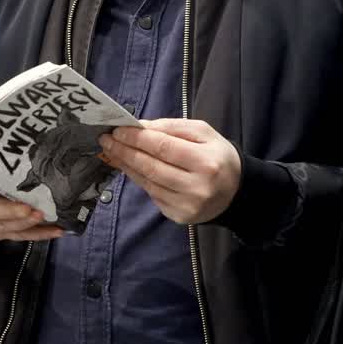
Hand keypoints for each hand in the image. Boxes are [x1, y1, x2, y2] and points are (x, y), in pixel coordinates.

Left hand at [99, 119, 240, 224]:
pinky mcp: (179, 217)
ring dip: (126, 166)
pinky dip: (139, 179)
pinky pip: (152, 194)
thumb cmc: (217, 155)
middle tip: (106, 140)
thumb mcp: (202, 132)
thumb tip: (140, 127)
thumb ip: (171, 127)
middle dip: (125, 151)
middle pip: (151, 167)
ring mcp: (187, 206)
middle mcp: (197, 187)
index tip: (117, 130)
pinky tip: (129, 168)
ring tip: (112, 152)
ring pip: (148, 182)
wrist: (236, 191)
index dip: (136, 138)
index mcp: (205, 161)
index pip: (163, 147)